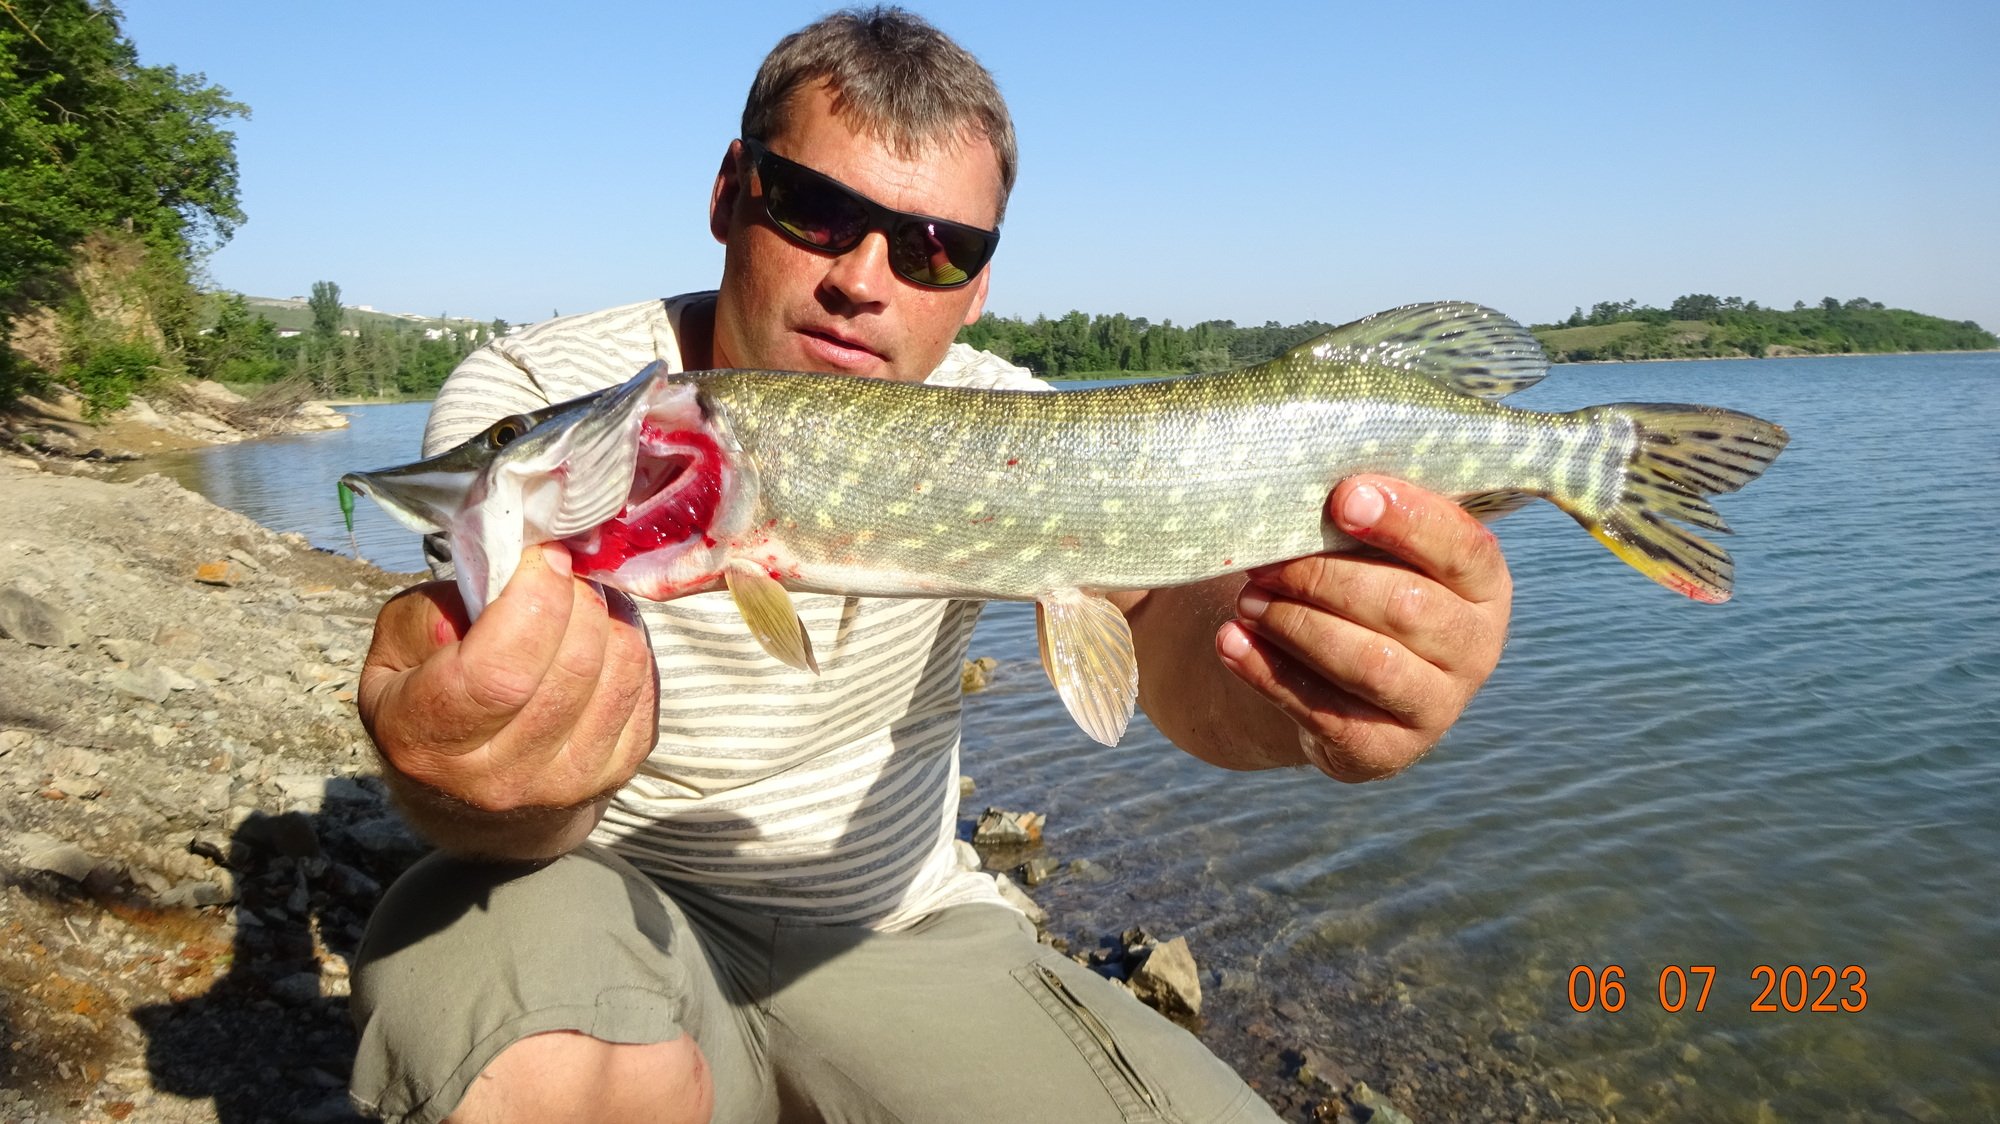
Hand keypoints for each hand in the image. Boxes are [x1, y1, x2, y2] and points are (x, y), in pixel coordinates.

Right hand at [358, 543, 659, 825]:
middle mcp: (497, 776)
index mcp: (426, 740)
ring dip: (608, 616)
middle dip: (577, 597)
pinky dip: (629, 646)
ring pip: (619, 672)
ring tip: (579, 602)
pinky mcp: (614, 777)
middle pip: (572, 665)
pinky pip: (644, 689)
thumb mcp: (395, 652)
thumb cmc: (425, 700)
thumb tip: (507, 581)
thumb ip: (435, 612)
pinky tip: (600, 637)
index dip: (534, 601)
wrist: (467, 796)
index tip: (542, 558)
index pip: (498, 672)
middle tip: (562, 572)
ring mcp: (563, 784)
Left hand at [1215, 476, 1511, 781]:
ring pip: (1368, 662)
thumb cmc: (1360, 590)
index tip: (1341, 498)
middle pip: (1405, 606)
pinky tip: (1231, 643)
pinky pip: (1326, 712)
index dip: (1405, 521)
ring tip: (1248, 601)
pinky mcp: (1387, 750)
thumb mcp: (1376, 553)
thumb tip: (1292, 484)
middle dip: (1324, 578)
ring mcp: (1437, 706)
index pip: (1461, 547)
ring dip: (1298, 626)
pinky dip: (1270, 674)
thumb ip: (1360, 520)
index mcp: (1483, 584)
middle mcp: (1475, 647)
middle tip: (1264, 562)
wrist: (1341, 683)